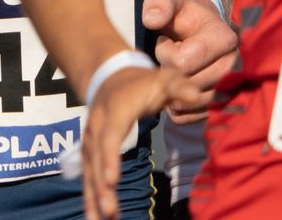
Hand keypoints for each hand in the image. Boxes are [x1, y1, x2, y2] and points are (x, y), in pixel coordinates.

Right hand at [81, 63, 201, 219]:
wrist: (108, 76)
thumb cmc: (143, 82)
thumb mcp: (164, 78)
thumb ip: (179, 86)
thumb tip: (195, 96)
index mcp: (115, 110)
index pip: (110, 136)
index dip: (109, 158)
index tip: (112, 181)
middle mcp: (97, 126)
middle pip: (96, 159)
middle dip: (101, 186)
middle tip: (109, 212)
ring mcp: (90, 139)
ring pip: (88, 169)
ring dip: (92, 196)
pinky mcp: (89, 150)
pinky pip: (86, 174)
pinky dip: (88, 195)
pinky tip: (92, 216)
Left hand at [143, 0, 237, 120]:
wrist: (203, 26)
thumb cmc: (183, 12)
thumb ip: (159, 2)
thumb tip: (151, 20)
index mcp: (223, 38)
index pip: (183, 62)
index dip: (165, 54)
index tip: (166, 41)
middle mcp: (236, 65)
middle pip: (189, 84)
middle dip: (169, 72)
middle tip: (169, 58)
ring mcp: (234, 86)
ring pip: (195, 103)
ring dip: (175, 90)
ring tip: (174, 71)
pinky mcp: (226, 103)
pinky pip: (199, 117)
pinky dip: (181, 111)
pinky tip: (172, 94)